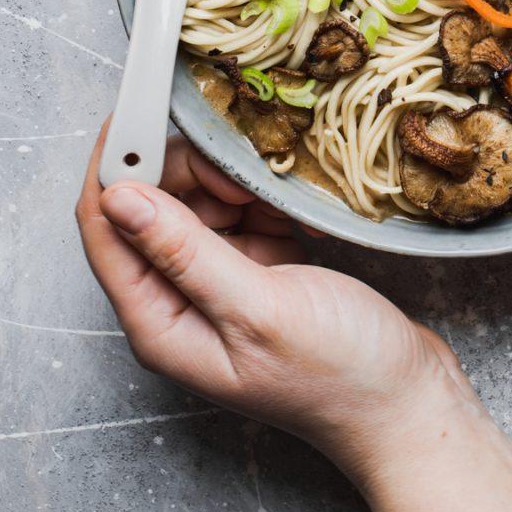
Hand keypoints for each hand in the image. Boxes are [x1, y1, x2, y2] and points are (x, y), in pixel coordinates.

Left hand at [76, 125, 469, 481]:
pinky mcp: (259, 274)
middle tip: (230, 156)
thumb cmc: (337, 372)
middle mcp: (178, 304)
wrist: (405, 401)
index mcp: (159, 322)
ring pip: (196, 206)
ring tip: (266, 188)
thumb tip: (119, 198)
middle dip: (184, 171)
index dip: (112, 166)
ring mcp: (220, 288)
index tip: (137, 111)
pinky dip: (258, 197)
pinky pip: (238, 215)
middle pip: (149, 210)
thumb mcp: (259, 308)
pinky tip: (284, 202)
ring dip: (226, 183)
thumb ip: (186, 252)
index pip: (105, 228)